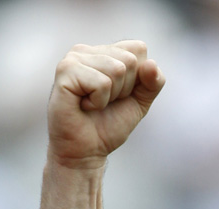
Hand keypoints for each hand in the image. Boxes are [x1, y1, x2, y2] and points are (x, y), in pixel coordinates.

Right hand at [47, 40, 164, 168]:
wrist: (87, 150)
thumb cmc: (110, 124)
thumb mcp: (141, 100)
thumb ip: (154, 81)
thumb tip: (151, 64)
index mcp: (104, 52)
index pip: (139, 48)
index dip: (138, 78)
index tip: (120, 94)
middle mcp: (87, 50)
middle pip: (130, 60)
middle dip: (125, 88)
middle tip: (105, 101)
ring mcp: (73, 59)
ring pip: (118, 69)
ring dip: (111, 95)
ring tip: (93, 103)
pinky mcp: (65, 72)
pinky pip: (102, 83)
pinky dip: (99, 101)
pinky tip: (84, 105)